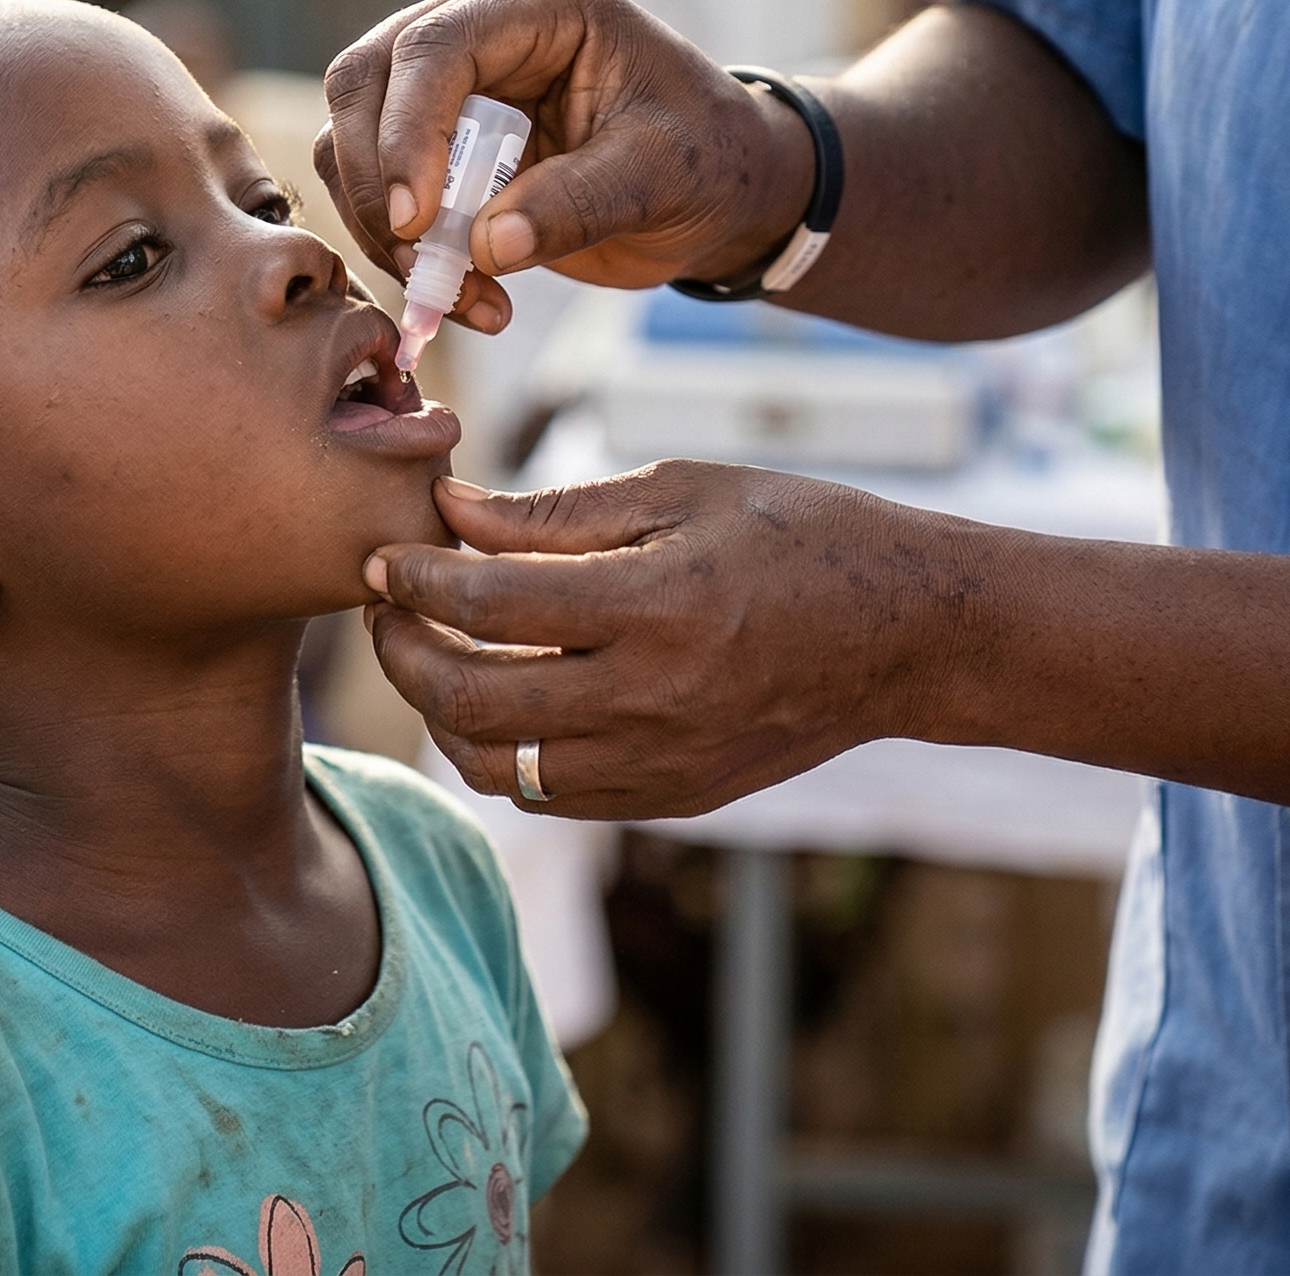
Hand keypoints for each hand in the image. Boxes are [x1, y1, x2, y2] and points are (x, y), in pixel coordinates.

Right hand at [315, 0, 813, 330]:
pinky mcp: (433, 143)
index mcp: (540, 3)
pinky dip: (401, 252)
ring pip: (349, 141)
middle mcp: (476, 25)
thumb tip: (487, 244)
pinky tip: (468, 298)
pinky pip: (375, 191)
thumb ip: (579, 204)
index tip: (418, 221)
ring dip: (383, 229)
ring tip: (460, 298)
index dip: (409, 132)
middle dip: (375, 184)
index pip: (434, 47)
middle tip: (423, 267)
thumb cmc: (705, 159)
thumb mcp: (663, 179)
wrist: (717, 188)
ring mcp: (445, 83)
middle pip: (364, 83)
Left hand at [362, 465, 982, 818]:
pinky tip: (495, 701)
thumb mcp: (683, 491)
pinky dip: (500, 753)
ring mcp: (660, 760)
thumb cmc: (798, 535)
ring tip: (429, 655)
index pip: (487, 603)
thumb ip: (557, 513)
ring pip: (495, 765)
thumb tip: (450, 512)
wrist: (907, 634)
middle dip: (401, 651)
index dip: (414, 579)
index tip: (382, 557)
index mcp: (655, 603)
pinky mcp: (671, 797)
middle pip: (470, 696)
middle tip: (383, 608)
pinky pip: (548, 794)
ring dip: (440, 712)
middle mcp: (651, 696)